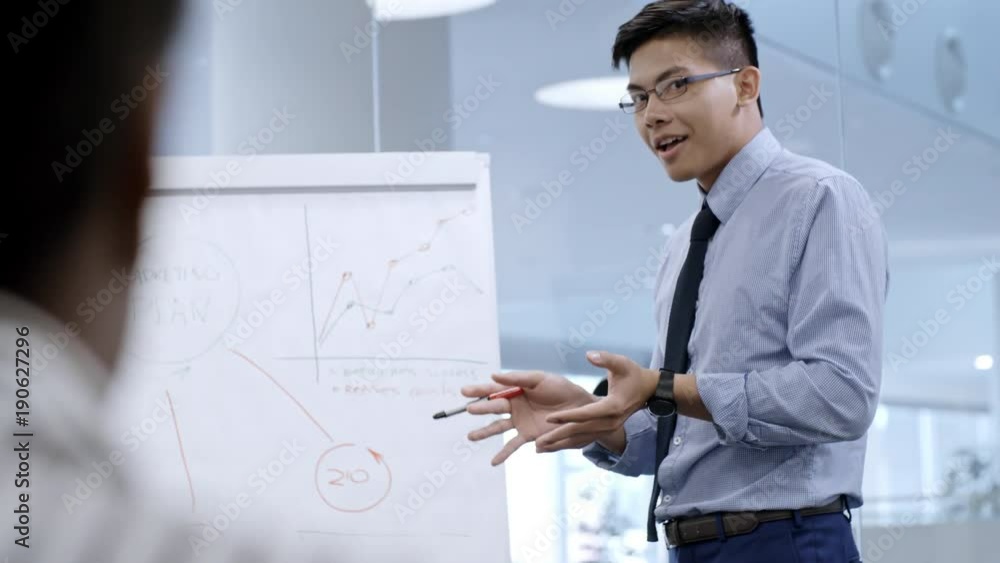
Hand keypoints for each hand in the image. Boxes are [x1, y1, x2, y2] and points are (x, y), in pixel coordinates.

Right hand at [461, 371, 594, 465]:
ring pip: (498, 427)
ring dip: (484, 432)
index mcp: (516, 390)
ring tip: (471, 436)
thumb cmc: (561, 389)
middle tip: (469, 409)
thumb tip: (493, 375)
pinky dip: (503, 454)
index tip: (464, 392)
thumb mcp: (540, 379)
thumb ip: (517, 378)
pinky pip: (513, 445)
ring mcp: (520, 422)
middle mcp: (515, 406)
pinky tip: (493, 462)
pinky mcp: (529, 435)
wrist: (581, 408)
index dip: (478, 390)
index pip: (493, 389)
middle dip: (481, 409)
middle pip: (493, 407)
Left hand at [535, 350, 657, 452]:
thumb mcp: (622, 363)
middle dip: (558, 436)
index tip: (549, 418)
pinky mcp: (604, 430)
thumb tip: (590, 355)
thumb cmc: (633, 374)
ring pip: (580, 438)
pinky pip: (583, 439)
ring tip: (538, 447)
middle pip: (580, 431)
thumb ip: (606, 359)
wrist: (648, 390)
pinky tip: (551, 446)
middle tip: (537, 441)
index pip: (586, 414)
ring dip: (560, 443)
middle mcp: (609, 422)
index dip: (567, 416)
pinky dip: (567, 443)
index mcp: (612, 407)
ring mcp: (608, 428)